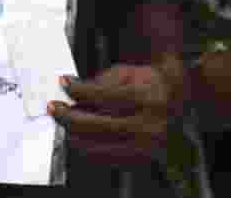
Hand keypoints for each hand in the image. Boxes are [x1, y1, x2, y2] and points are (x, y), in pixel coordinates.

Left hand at [49, 61, 181, 163]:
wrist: (175, 99)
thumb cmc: (150, 84)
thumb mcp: (128, 73)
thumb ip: (101, 81)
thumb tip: (74, 92)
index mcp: (148, 98)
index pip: (104, 95)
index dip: (80, 90)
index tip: (64, 84)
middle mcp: (148, 125)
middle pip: (97, 124)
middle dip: (70, 116)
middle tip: (55, 108)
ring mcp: (144, 145)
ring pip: (97, 145)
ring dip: (74, 134)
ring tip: (64, 122)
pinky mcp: (139, 159)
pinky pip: (104, 157)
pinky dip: (87, 147)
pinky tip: (77, 136)